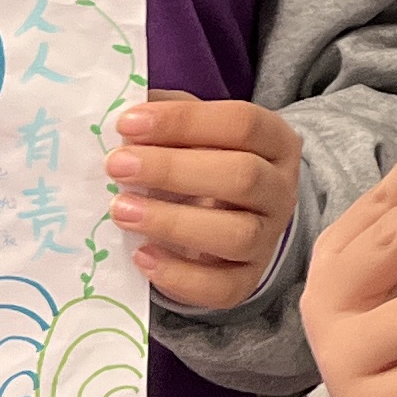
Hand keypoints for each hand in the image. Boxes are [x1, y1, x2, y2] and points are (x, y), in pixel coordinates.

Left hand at [110, 93, 301, 312]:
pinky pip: (222, 287)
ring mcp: (268, 239)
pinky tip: (141, 255)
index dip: (185, 121)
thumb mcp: (196, 130)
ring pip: (236, 235)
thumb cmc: (207, 162)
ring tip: (120, 210)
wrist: (235, 216)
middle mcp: (281, 190)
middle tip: (116, 165)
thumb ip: (168, 116)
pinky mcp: (247, 280)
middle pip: (242, 176)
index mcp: (274, 142)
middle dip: (173, 170)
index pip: (242, 123)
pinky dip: (178, 275)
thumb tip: (126, 109)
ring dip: (173, 222)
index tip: (127, 124)